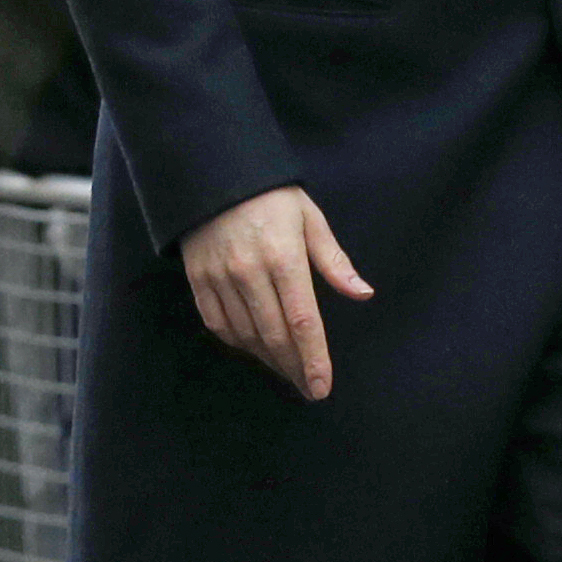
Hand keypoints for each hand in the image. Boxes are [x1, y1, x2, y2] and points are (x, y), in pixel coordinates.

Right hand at [177, 186, 373, 401]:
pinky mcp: (198, 279)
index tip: (322, 386)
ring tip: (288, 371)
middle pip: (274, 335)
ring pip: (246, 334)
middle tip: (308, 388)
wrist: (213, 173)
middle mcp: (249, 272)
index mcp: (284, 258)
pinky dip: (238, 342)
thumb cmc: (272, 197)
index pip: (303, 321)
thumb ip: (334, 261)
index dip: (314, 358)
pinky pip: (218, 323)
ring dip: (268, 359)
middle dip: (294, 367)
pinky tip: (255, 350)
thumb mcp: (311, 219)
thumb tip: (363, 293)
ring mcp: (219, 278)